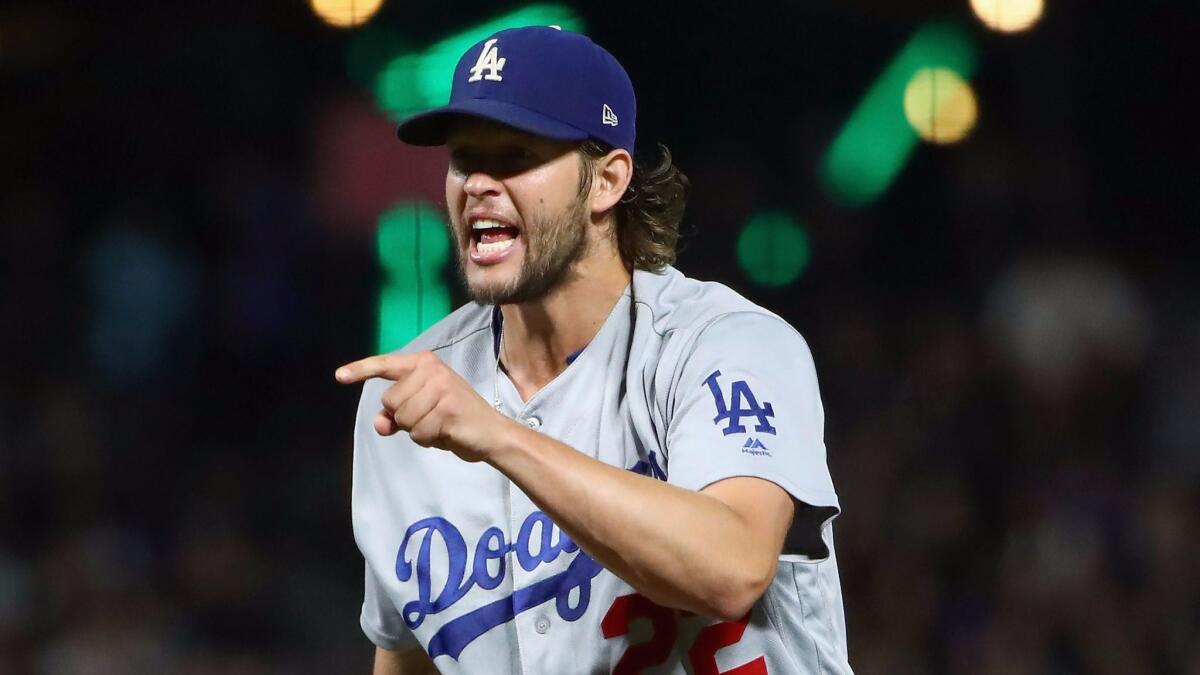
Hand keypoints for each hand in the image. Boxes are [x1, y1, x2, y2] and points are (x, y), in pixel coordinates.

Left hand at [335, 351, 509, 461]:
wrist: (491, 433)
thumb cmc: (454, 420)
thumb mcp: (421, 412)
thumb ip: (395, 415)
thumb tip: (380, 424)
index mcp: (425, 363)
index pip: (386, 365)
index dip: (361, 370)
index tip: (339, 376)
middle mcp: (432, 370)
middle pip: (390, 401)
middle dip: (404, 418)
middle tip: (432, 417)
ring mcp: (441, 387)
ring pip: (402, 418)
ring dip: (417, 430)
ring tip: (440, 425)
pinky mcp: (447, 408)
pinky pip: (417, 432)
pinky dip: (428, 439)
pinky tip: (446, 432)